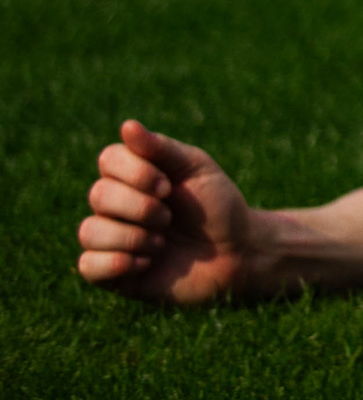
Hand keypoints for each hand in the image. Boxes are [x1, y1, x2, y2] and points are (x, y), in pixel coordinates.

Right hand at [82, 122, 266, 306]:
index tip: (169, 186)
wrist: (237, 253)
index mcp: (134, 175)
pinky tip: (146, 264)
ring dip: (133, 237)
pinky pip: (87, 266)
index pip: (108, 159)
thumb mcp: (196, 169)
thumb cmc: (217, 206)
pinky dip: (117, 263)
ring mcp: (111, 239)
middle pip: (98, 195)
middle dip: (141, 207)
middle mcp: (115, 205)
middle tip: (169, 217)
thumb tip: (127, 125)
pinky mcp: (110, 274)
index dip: (136, 172)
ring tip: (161, 243)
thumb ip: (161, 148)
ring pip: (88, 231)